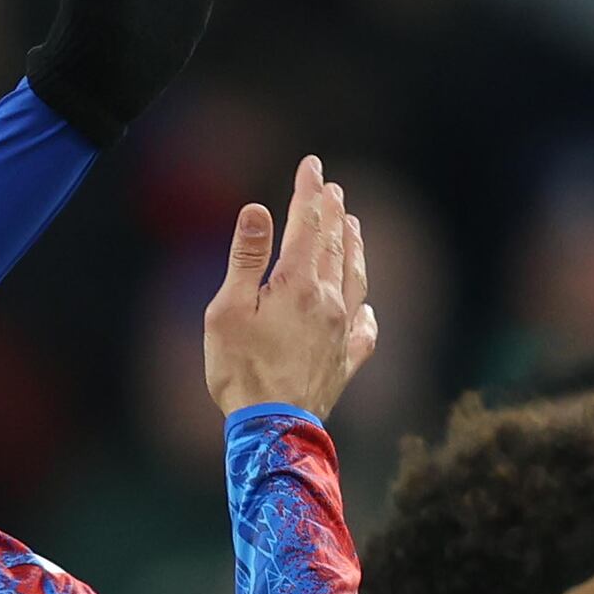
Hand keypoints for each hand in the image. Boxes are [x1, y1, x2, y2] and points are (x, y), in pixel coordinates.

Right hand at [200, 156, 374, 424]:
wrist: (272, 428)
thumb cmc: (240, 370)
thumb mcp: (227, 310)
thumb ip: (246, 258)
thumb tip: (258, 210)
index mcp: (298, 283)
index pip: (307, 224)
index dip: (308, 191)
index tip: (311, 165)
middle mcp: (328, 301)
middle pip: (336, 245)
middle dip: (333, 212)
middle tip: (332, 189)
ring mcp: (341, 332)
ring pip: (356, 278)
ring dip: (354, 247)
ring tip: (353, 226)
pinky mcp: (345, 363)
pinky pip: (364, 329)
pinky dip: (366, 309)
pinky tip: (364, 306)